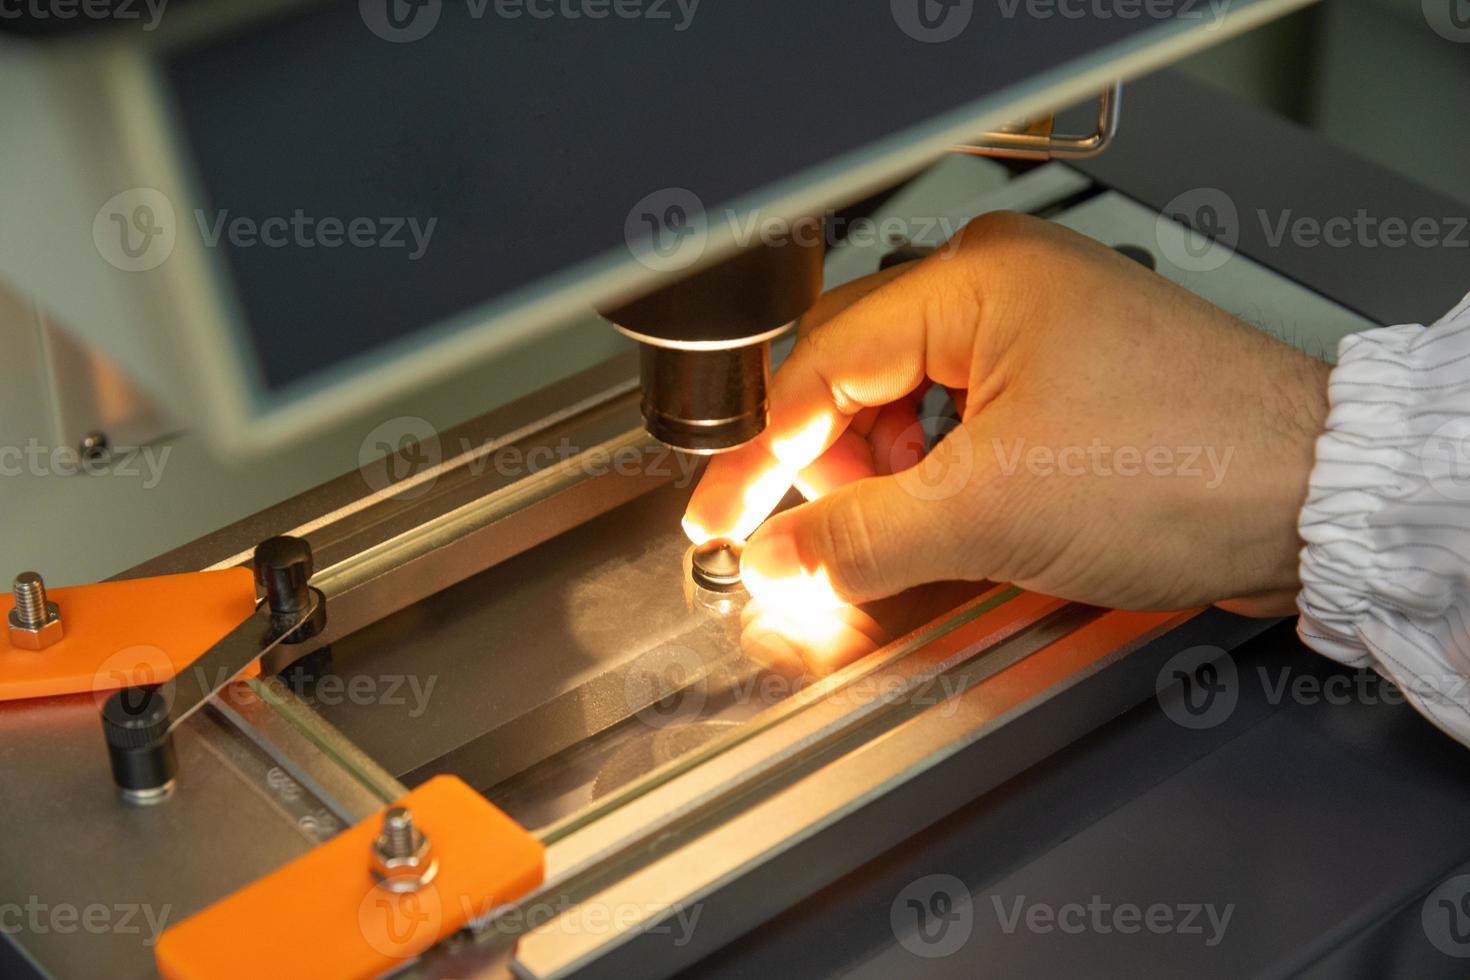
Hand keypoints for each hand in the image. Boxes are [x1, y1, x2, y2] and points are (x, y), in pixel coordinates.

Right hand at [684, 211, 1331, 618]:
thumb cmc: (1188, 465)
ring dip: (886, 478)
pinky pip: (966, 417)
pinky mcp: (1069, 376)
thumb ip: (857, 536)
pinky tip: (952, 520)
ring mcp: (1040, 327)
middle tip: (811, 543)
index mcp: (975, 279)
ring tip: (904, 537)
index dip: (764, 457)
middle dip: (826, 467)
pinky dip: (939, 475)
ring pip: (909, 401)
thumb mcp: (989, 514)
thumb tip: (777, 555)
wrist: (1317, 498)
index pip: (818, 367)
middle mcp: (1005, 284)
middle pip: (856, 376)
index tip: (727, 521)